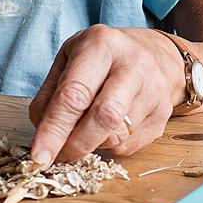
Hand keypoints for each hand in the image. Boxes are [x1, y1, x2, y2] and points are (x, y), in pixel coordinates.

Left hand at [26, 26, 182, 165]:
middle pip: (103, 117)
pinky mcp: (163, 114)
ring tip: (83, 132)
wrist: (159, 54)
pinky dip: (109, 146)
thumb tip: (42, 136)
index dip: (53, 131)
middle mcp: (133, 65)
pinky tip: (107, 129)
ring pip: (116, 137)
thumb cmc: (105, 56)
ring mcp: (154, 90)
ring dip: (91, 145)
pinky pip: (129, 146)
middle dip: (75, 145)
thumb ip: (51, 94)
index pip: (74, 95)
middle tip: (58, 156)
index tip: (39, 157)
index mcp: (102, 45)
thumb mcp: (71, 58)